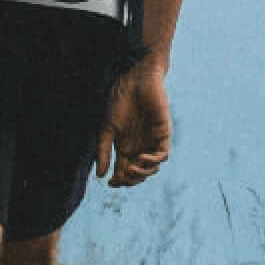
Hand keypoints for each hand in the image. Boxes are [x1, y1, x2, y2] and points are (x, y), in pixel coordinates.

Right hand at [96, 58, 171, 187]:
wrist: (134, 81)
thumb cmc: (119, 101)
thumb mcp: (107, 129)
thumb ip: (104, 151)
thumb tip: (101, 176)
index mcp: (125, 146)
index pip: (124, 171)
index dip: (119, 181)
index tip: (110, 183)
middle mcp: (140, 146)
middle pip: (138, 173)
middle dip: (130, 180)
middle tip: (122, 178)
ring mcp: (152, 141)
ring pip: (152, 168)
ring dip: (142, 174)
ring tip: (132, 168)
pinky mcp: (163, 134)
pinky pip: (163, 155)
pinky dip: (153, 161)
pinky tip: (142, 158)